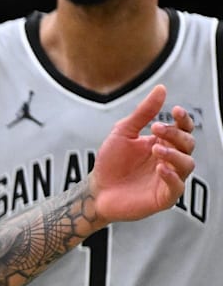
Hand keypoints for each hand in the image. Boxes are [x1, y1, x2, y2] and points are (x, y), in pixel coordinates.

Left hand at [90, 84, 195, 222]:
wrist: (96, 190)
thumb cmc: (110, 162)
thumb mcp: (123, 133)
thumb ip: (143, 113)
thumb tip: (161, 89)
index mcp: (163, 143)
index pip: (184, 130)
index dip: (184, 120)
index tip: (175, 110)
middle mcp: (170, 160)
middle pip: (188, 144)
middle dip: (176, 135)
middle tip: (156, 129)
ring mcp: (169, 179)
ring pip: (187, 164)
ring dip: (175, 154)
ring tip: (156, 148)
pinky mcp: (164, 197)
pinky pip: (177, 187)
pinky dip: (171, 176)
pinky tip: (159, 168)